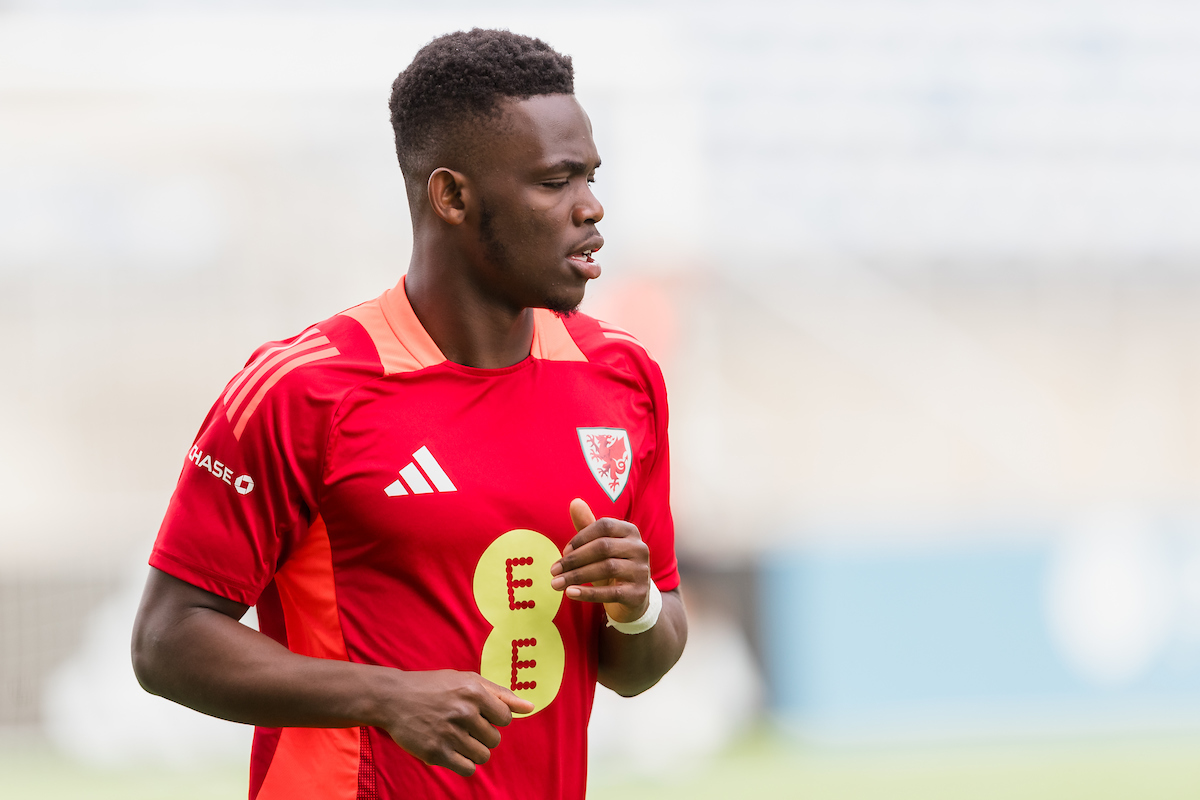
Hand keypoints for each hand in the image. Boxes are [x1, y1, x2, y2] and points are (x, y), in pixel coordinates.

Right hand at [379, 670, 533, 776]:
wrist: (394, 698)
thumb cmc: (434, 687)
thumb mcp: (467, 681)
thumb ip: (500, 694)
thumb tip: (530, 707)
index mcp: (474, 691)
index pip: (505, 718)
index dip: (493, 718)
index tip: (478, 714)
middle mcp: (463, 712)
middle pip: (495, 739)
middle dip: (482, 734)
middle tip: (463, 725)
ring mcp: (449, 734)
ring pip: (483, 756)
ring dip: (473, 749)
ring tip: (457, 737)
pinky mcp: (436, 753)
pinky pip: (468, 768)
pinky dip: (464, 763)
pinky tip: (452, 750)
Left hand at [550, 498, 651, 623]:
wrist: (633, 599)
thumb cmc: (612, 566)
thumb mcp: (600, 546)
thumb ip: (587, 526)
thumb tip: (575, 502)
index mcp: (630, 531)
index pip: (604, 526)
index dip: (581, 537)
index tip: (563, 551)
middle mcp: (640, 548)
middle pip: (604, 547)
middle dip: (574, 559)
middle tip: (553, 570)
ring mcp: (641, 571)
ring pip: (607, 568)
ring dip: (577, 576)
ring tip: (556, 584)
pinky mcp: (638, 594)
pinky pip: (610, 592)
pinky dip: (588, 593)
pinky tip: (570, 593)